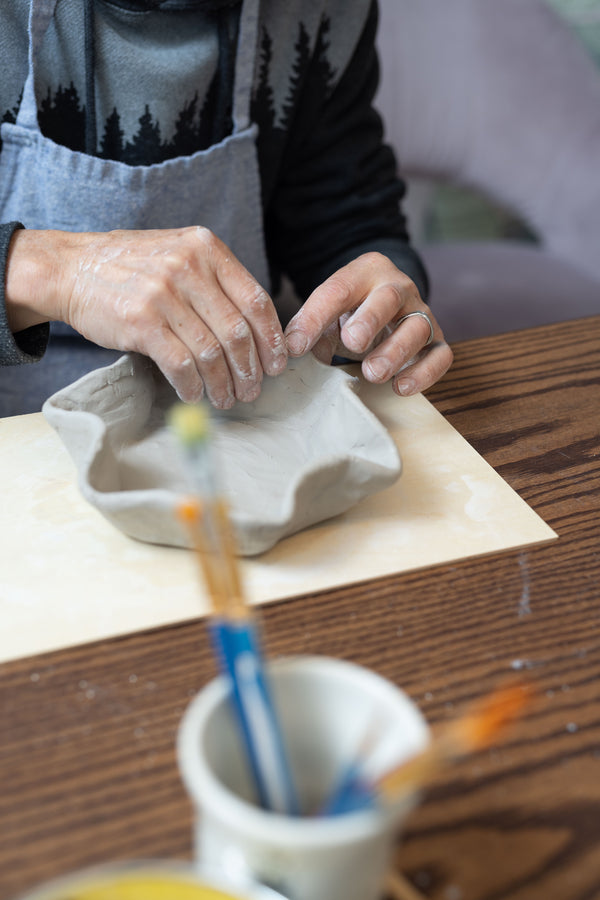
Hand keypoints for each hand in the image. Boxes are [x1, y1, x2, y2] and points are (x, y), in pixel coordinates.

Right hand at [5, 226, 287, 407]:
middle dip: (251, 370)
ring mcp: (164, 293)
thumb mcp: (178, 253)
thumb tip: (256, 330)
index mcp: (207, 248)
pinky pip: (181, 364)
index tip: (277, 364)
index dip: (272, 339)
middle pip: (238, 331)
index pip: (256, 300)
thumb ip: (215, 281)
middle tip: (252, 390)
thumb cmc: (130, 268)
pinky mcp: (142, 321)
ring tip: (226, 399)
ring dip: (223, 384)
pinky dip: (193, 386)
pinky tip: (194, 395)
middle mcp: (189, 266)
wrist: (69, 268)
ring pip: (212, 352)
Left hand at [283, 252, 452, 394]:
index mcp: (365, 272)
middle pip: (389, 297)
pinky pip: (440, 355)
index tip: (296, 347)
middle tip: (352, 343)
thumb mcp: (326, 313)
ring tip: (373, 373)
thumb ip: (308, 327)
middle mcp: (398, 287)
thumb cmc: (349, 314)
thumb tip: (290, 349)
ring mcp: (421, 313)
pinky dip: (424, 373)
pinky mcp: (436, 340)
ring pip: (418, 327)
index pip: (339, 289)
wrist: (383, 311)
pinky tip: (400, 387)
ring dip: (395, 351)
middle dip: (370, 320)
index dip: (316, 317)